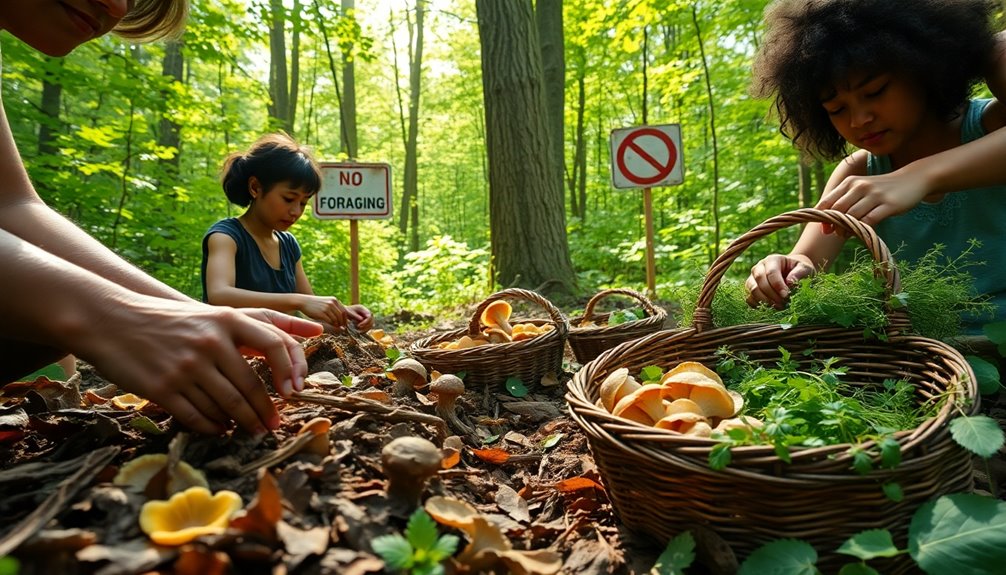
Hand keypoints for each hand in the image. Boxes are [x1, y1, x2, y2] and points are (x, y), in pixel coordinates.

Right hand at [77, 297, 322, 434]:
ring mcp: (186, 368)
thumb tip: (311, 336)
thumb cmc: (171, 318)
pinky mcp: (163, 389)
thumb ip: (259, 326)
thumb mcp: (213, 314)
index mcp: (227, 319)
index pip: (275, 345)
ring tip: (250, 429)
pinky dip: (213, 427)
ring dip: (242, 423)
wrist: (110, 319)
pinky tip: (220, 429)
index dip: (289, 372)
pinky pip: (198, 417)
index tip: (293, 393)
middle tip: (273, 426)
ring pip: (226, 406)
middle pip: (251, 386)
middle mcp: (209, 343)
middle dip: (266, 412)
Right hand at [299, 295, 349, 329]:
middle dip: (342, 323)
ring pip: (336, 319)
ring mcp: (327, 308)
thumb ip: (334, 308)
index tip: (344, 324)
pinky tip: (330, 326)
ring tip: (335, 327)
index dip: (345, 319)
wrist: (304, 302)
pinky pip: (330, 321)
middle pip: (341, 316)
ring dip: (337, 324)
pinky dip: (331, 325)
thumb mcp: (326, 302)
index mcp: (334, 300)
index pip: (344, 311)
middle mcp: (332, 303)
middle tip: (341, 327)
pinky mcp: (322, 313)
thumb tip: (341, 318)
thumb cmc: (316, 304)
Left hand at [346, 304, 373, 330]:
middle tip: (358, 329)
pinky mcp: (367, 322)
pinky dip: (365, 330)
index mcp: (364, 309)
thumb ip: (355, 315)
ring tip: (358, 331)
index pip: (369, 316)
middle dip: (366, 326)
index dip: (365, 322)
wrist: (345, 312)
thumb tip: (362, 319)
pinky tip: (359, 332)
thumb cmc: (347, 311)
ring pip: (371, 325)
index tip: (358, 326)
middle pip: (372, 321)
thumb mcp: (349, 312)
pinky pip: (369, 327)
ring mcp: (368, 318)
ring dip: (366, 329)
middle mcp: (367, 313)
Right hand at [745, 254, 815, 308]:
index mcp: (772, 260)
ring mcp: (752, 278)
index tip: (786, 295)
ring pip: (752, 291)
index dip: (778, 285)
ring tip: (779, 306)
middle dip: (772, 295)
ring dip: (765, 301)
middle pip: (759, 281)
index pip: (771, 272)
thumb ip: (799, 273)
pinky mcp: (750, 290)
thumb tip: (789, 282)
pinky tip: (771, 306)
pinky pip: (749, 299)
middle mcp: (759, 267)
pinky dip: (759, 305)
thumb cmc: (799, 270)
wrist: (792, 273)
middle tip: (784, 303)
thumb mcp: (805, 268)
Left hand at [815, 171, 930, 232]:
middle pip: (837, 210)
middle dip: (834, 225)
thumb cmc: (882, 188)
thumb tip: (828, 223)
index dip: (821, 217)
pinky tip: (862, 234)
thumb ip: (846, 201)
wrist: (913, 178)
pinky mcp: (888, 204)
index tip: (824, 229)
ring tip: (847, 235)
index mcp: (849, 182)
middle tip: (836, 234)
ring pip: (852, 216)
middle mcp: (860, 186)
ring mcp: (874, 194)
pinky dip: (862, 230)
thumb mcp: (861, 189)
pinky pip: (869, 220)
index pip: (827, 202)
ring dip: (846, 230)